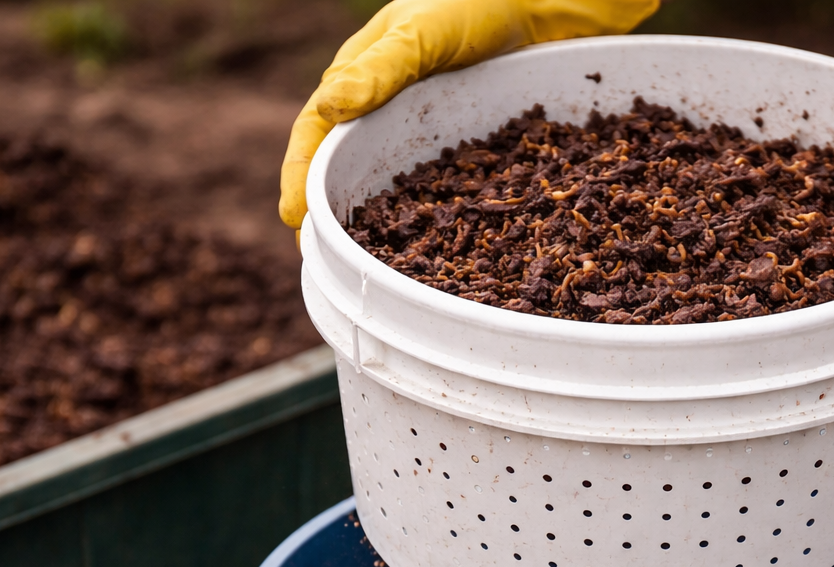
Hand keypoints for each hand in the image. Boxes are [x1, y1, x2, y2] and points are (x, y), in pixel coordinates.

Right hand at [280, 0, 658, 237]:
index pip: (318, 136)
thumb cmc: (474, 1)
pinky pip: (445, 192)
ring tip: (372, 272)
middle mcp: (388, 113)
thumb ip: (379, 68)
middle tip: (322, 264)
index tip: (294, 222)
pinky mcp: (466, 148)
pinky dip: (436, 223)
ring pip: (394, 189)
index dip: (302, 179)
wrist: (540, 2)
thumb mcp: (422, 32)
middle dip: (333, 217)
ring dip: (381, 229)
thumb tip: (327, 110)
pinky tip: (442, 256)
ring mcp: (428, 134)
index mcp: (360, 80)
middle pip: (349, 172)